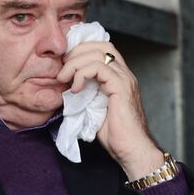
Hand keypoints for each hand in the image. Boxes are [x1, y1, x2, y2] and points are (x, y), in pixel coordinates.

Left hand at [58, 43, 163, 179]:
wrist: (131, 149)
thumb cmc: (115, 135)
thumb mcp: (94, 108)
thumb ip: (86, 93)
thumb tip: (66, 86)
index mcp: (119, 77)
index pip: (102, 48)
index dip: (82, 49)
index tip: (65, 63)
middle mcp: (124, 73)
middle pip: (100, 45)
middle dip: (76, 52)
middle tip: (62, 70)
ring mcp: (125, 78)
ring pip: (97, 53)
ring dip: (75, 63)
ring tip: (64, 79)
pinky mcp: (121, 87)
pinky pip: (98, 67)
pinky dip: (82, 74)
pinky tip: (76, 89)